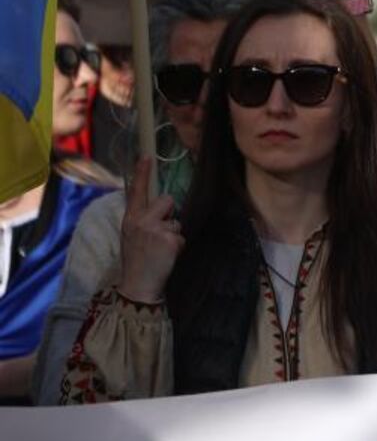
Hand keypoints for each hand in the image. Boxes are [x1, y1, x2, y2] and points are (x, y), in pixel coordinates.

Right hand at [117, 157, 183, 303]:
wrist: (138, 285)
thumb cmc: (137, 260)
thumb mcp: (132, 235)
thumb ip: (143, 219)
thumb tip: (161, 206)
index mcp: (130, 218)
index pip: (136, 192)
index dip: (141, 173)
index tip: (147, 155)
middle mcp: (140, 220)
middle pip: (167, 200)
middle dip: (169, 215)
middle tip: (159, 234)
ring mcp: (154, 229)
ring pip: (177, 221)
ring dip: (174, 234)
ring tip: (161, 249)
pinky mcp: (169, 238)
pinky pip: (181, 236)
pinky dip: (178, 246)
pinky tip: (167, 256)